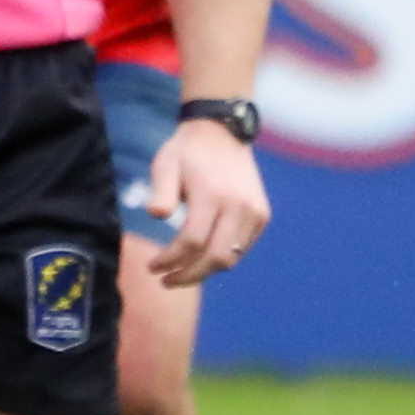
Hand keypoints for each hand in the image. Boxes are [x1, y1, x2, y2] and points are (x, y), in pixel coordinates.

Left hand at [146, 118, 271, 288]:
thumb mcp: (165, 165)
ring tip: (180, 274)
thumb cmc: (186, 153)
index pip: (192, 243)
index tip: (152, 268)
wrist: (221, 134)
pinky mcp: (261, 215)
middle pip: (215, 257)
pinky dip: (221, 258)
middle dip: (188, 275)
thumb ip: (160, 191)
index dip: (170, 260)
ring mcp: (255, 212)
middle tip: (165, 281)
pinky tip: (200, 259)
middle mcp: (239, 206)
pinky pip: (241, 247)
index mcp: (213, 196)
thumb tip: (156, 214)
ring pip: (231, 257)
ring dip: (204, 271)